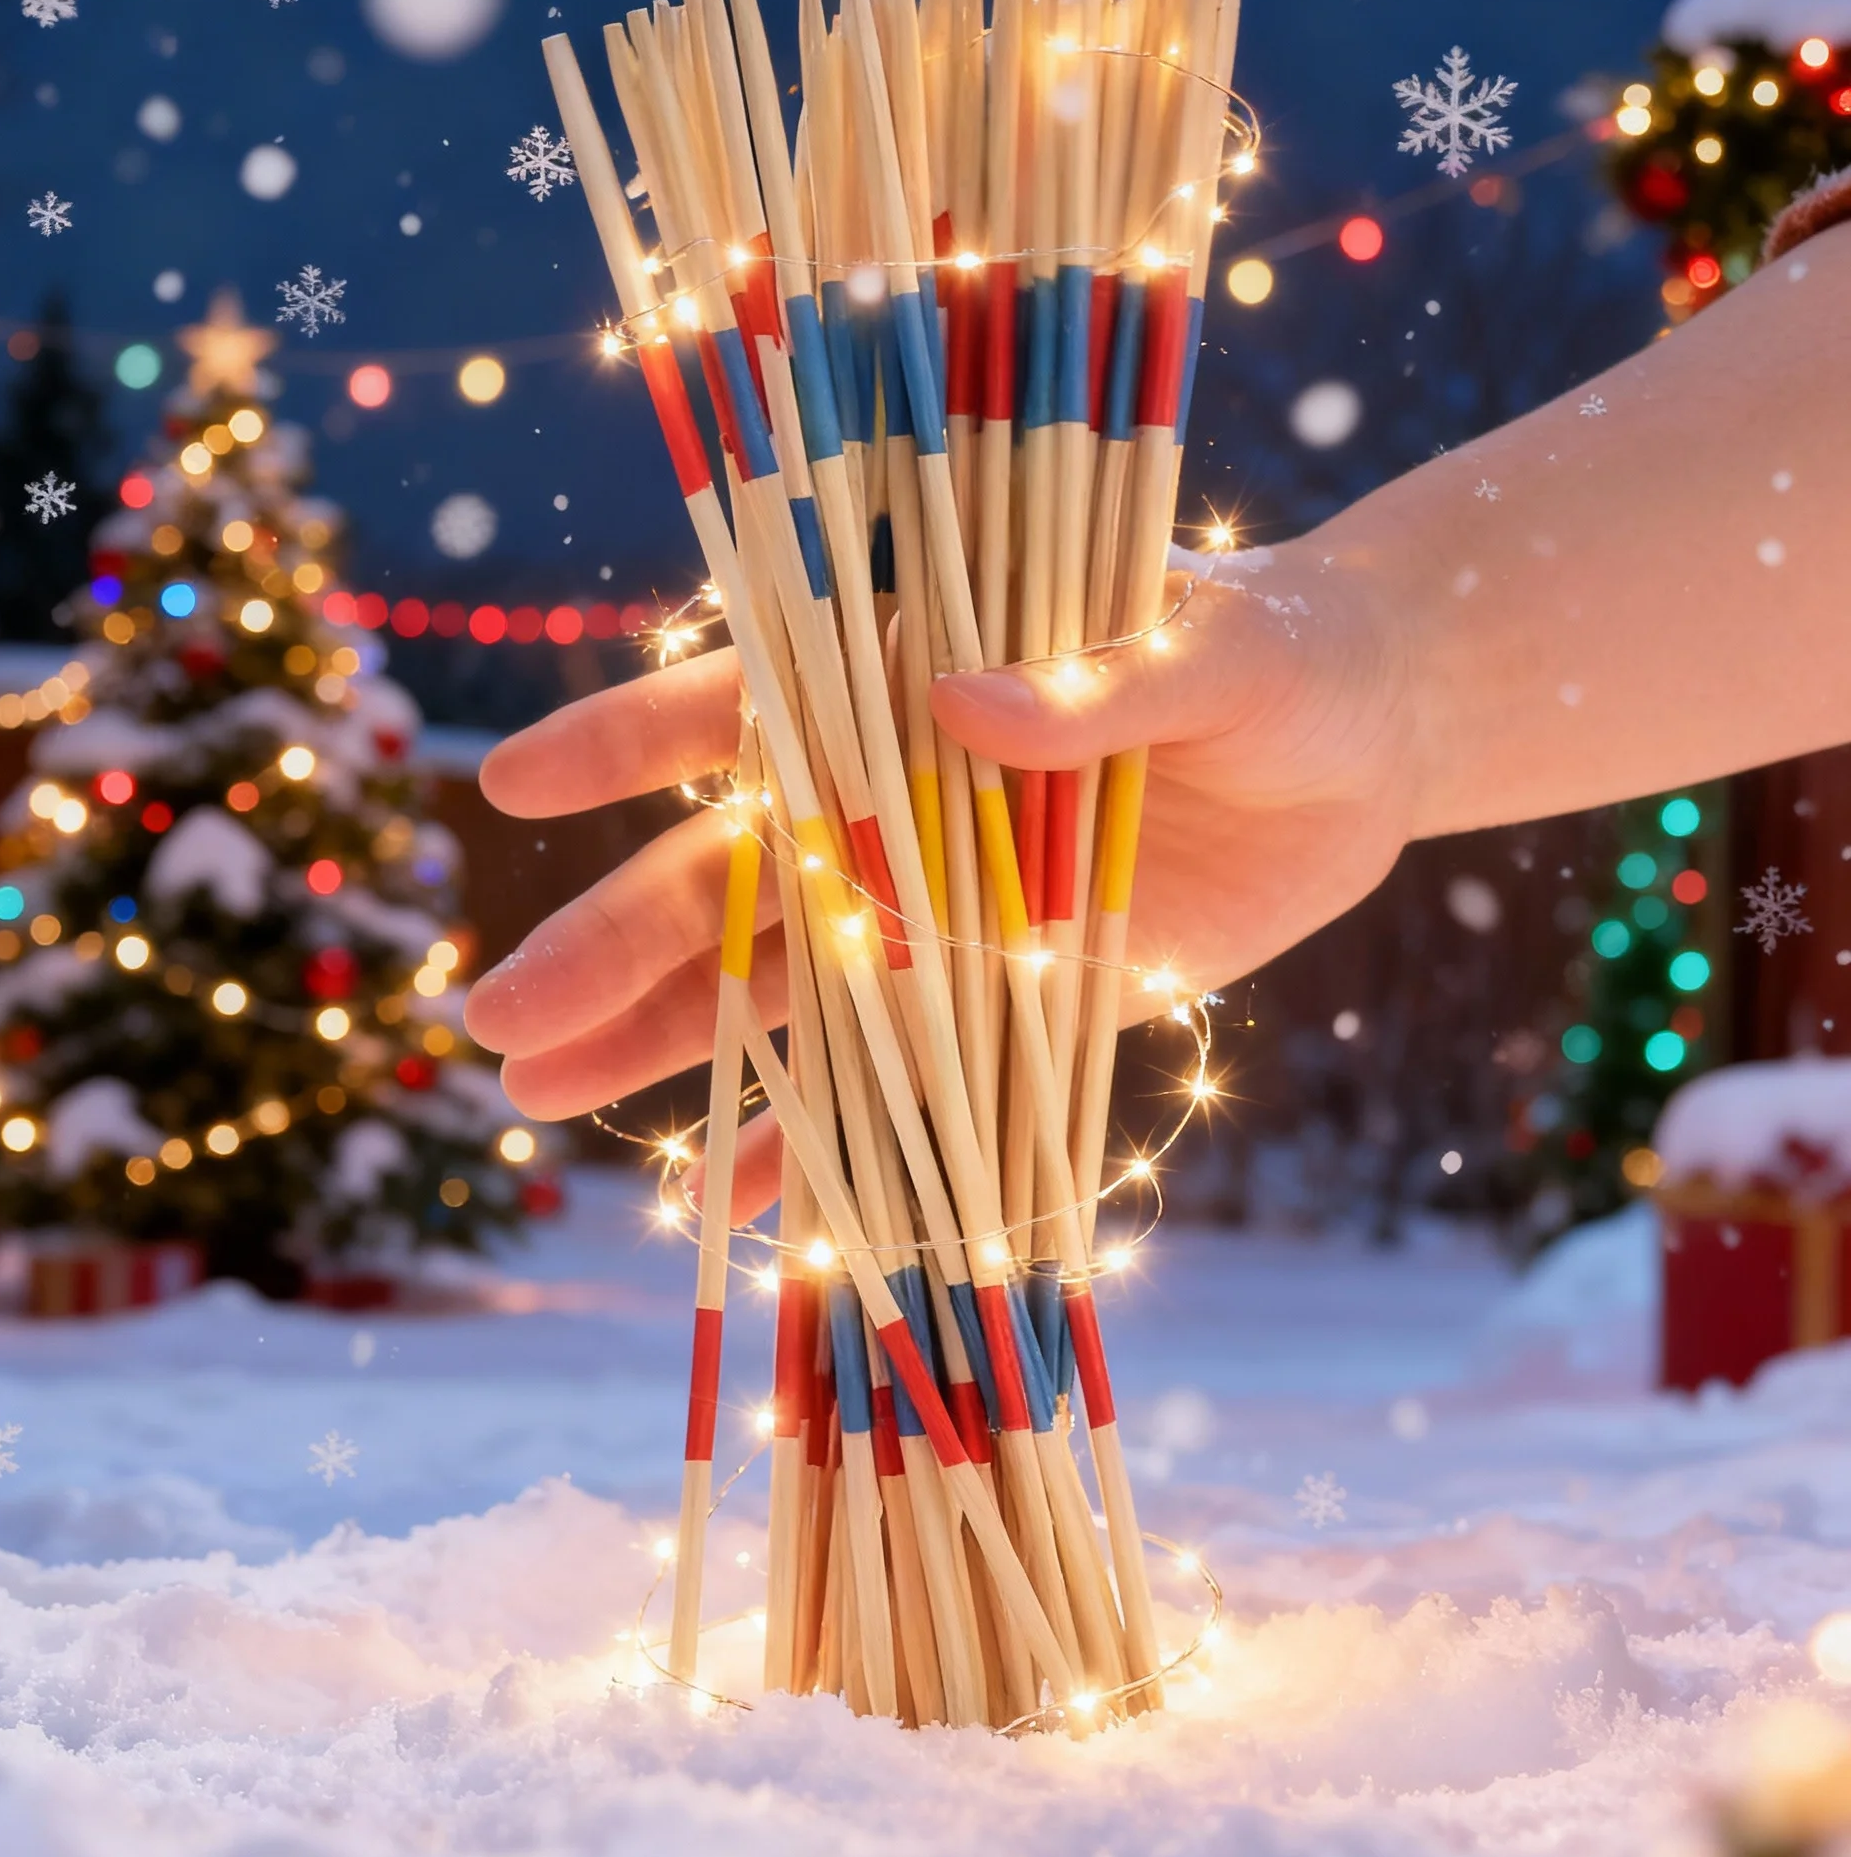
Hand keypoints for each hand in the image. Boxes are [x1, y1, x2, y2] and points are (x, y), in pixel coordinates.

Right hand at [465, 546, 1421, 1216]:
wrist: (1360, 745)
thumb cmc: (1283, 656)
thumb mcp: (1217, 654)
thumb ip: (1097, 684)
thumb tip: (959, 703)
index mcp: (918, 675)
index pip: (756, 700)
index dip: (634, 739)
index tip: (516, 785)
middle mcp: (900, 794)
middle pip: (734, 874)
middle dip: (614, 945)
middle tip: (496, 1024)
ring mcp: (940, 901)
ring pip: (780, 984)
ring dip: (666, 1047)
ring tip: (546, 1106)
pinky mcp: (1000, 990)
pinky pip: (893, 1076)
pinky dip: (819, 1140)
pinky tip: (727, 1202)